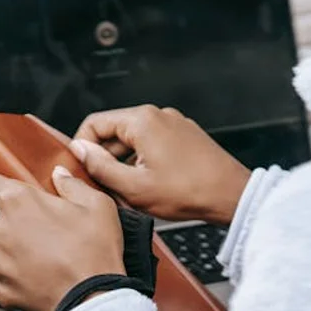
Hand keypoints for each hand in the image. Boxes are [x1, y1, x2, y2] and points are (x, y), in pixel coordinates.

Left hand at [0, 167, 125, 310]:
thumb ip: (71, 184)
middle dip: (18, 224)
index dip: (2, 187)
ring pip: (1, 251)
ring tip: (48, 260)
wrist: (92, 300)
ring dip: (17, 253)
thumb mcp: (96, 204)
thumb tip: (58, 174)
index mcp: (16, 201)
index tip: (17, 195)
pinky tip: (44, 280)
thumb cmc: (94, 250)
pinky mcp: (0, 289)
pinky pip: (6, 279)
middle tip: (49, 233)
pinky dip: (20, 280)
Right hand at [72, 105, 250, 224]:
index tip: (82, 169)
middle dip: (104, 159)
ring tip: (128, 192)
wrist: (232, 196)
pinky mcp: (183, 136)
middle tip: (104, 188)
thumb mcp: (134, 187)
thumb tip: (79, 151)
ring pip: (132, 140)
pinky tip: (148, 186)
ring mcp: (173, 124)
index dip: (82, 148)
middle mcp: (157, 115)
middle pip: (113, 132)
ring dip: (124, 164)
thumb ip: (100, 167)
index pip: (94, 123)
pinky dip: (143, 162)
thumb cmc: (189, 192)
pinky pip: (151, 144)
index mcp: (142, 121)